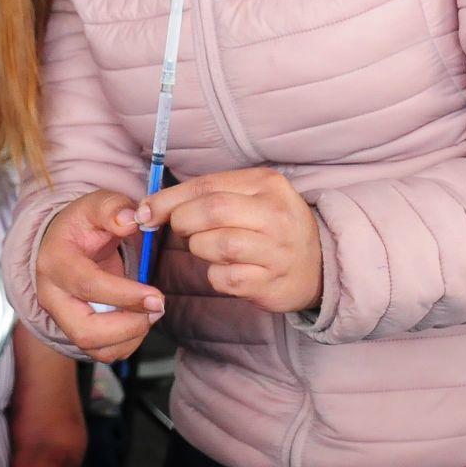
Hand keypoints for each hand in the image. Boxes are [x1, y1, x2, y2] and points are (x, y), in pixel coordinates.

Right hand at [33, 190, 165, 362]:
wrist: (65, 243)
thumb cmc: (83, 224)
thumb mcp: (96, 204)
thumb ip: (114, 208)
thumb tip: (131, 220)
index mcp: (55, 262)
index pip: (88, 287)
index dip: (124, 296)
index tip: (156, 296)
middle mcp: (52, 296)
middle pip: (85, 331)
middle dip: (128, 326)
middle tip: (156, 308)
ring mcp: (61, 317)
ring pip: (95, 348)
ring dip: (131, 336)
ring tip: (150, 312)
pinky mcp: (75, 331)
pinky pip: (103, 353)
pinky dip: (127, 343)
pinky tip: (138, 319)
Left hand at [139, 168, 321, 313]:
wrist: (319, 265)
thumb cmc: (270, 227)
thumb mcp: (250, 197)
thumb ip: (206, 195)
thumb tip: (149, 206)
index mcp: (267, 184)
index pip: (206, 186)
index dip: (168, 199)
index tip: (146, 210)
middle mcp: (275, 214)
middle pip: (210, 212)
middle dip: (182, 222)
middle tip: (182, 229)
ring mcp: (276, 250)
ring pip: (214, 245)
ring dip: (199, 248)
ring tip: (208, 248)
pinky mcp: (271, 283)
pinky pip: (224, 278)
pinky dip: (215, 275)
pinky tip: (228, 270)